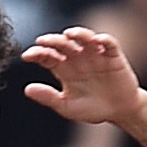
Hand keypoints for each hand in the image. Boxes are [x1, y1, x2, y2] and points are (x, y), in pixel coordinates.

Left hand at [23, 27, 146, 127]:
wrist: (119, 112)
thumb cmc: (93, 109)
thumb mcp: (67, 107)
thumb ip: (49, 98)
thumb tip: (27, 89)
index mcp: (64, 69)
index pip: (47, 56)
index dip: (37, 53)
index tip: (27, 56)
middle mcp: (78, 58)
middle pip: (63, 44)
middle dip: (53, 41)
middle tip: (45, 41)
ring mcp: (95, 55)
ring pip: (84, 38)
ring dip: (77, 34)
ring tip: (70, 34)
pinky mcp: (113, 56)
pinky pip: (109, 44)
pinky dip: (104, 40)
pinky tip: (98, 40)